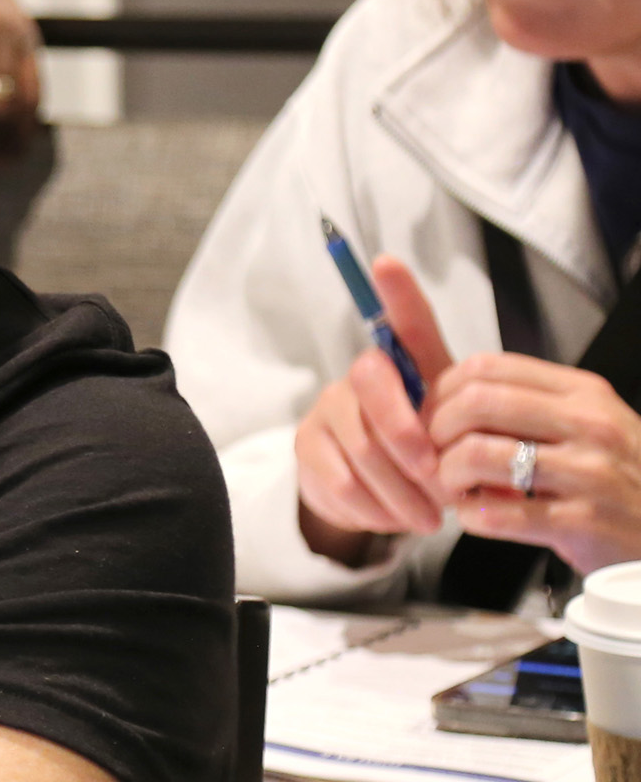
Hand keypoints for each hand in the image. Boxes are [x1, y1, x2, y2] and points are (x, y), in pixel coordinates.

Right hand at [294, 256, 453, 564]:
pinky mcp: (306, 447)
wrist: (372, 501)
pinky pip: (340, 478)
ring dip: (399, 490)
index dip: (395, 293)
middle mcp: (360, 377)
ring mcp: (327, 409)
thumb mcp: (453, 443)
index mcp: (405, 370)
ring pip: (360, 443)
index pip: (402, 324)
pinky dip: (374, 508)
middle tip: (440, 483)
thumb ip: (464, 437)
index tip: (387, 262)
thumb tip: (475, 445)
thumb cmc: (423, 461)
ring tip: (427, 518)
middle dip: (408, 437)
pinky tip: (393, 519)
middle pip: (372, 385)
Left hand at [426, 349, 640, 574]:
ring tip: (458, 488)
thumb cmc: (617, 479)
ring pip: (474, 455)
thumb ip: (530, 406)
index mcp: (584, 393)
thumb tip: (450, 399)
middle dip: (436, 432)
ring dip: (448, 476)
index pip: (487, 366)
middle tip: (436, 455)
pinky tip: (478, 514)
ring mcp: (587, 473)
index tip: (434, 416)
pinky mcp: (580, 522)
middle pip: (474, 403)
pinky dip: (470, 515)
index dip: (442, 391)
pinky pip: (494, 513)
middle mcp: (588, 425)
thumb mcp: (588, 425)